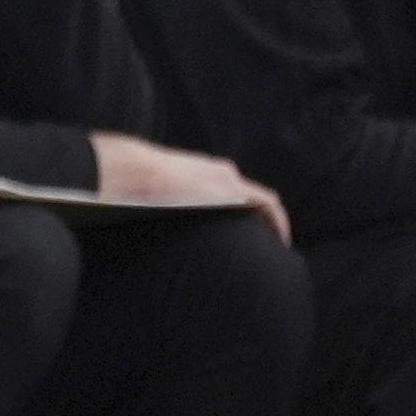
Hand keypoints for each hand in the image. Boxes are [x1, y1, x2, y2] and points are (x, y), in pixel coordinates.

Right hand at [90, 131, 286, 240]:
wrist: (137, 171)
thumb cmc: (134, 182)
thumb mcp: (151, 191)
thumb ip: (159, 201)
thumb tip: (142, 216)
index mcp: (202, 171)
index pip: (228, 189)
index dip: (240, 208)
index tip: (242, 228)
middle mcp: (221, 172)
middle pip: (248, 196)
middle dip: (257, 218)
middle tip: (260, 241)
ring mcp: (229, 179)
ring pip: (260, 200)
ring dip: (269, 221)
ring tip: (272, 244)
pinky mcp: (235, 190)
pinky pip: (268, 205)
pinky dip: (278, 220)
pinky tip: (281, 241)